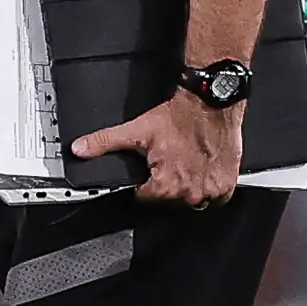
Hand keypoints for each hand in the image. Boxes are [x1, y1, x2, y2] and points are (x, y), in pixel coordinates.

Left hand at [72, 88, 242, 206]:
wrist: (211, 103)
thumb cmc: (179, 118)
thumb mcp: (136, 130)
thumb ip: (103, 142)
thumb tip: (79, 149)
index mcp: (166, 185)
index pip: (145, 199)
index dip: (142, 184)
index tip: (148, 170)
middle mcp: (191, 193)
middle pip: (168, 201)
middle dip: (164, 186)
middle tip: (166, 162)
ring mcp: (212, 191)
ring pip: (192, 201)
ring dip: (186, 188)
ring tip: (183, 165)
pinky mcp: (227, 184)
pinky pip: (215, 198)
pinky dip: (208, 188)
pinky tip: (200, 171)